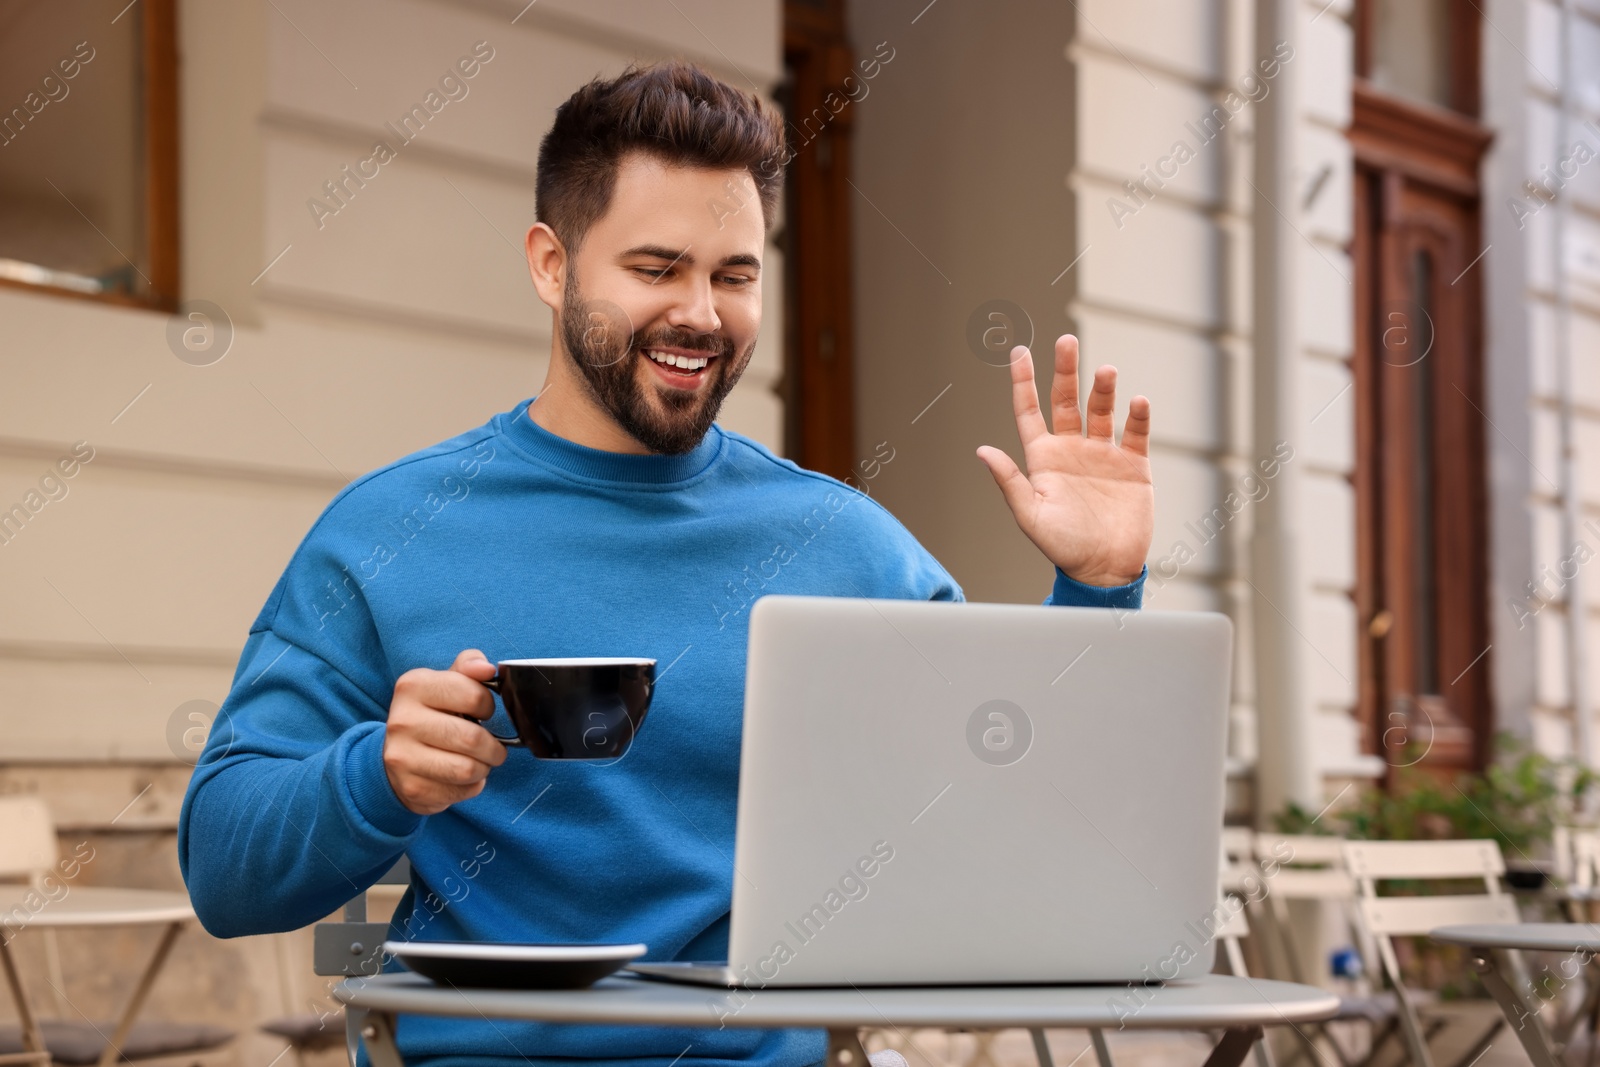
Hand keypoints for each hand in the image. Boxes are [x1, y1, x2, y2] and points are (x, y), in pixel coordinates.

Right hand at [384, 649, 506, 814]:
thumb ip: (468, 667)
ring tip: (479, 761)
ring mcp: (402, 757)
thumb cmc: (432, 714)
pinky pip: (460, 791)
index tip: (484, 712)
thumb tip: (487, 669)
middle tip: (492, 746)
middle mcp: (401, 720)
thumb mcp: (447, 683)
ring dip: (484, 767)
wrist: (397, 756)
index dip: (488, 706)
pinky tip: (462, 777)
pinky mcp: (411, 788)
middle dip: (493, 746)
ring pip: (468, 769)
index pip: (474, 696)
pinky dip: (472, 786)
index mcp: (412, 686)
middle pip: (473, 738)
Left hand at [976, 334, 1153, 587]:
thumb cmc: (1062, 547)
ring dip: (1103, 389)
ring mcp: (1103, 455)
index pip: (1029, 411)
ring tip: (1106, 372)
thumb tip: (982, 450)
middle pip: (1067, 400)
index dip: (1023, 382)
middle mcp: (1072, 450)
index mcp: (1043, 458)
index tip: (1019, 351)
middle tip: (1066, 340)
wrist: (1104, 569)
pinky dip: (1137, 417)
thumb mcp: (1030, 515)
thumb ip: (1009, 481)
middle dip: (1066, 370)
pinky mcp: (1134, 466)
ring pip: (1101, 411)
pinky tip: (1136, 402)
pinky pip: (1136, 434)